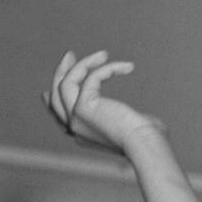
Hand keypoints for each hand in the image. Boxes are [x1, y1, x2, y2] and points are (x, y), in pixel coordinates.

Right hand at [45, 50, 162, 156]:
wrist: (146, 147)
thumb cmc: (147, 140)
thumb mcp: (130, 130)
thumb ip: (123, 121)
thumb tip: (134, 115)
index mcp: (82, 134)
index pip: (59, 113)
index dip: (54, 95)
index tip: (59, 79)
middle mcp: (74, 127)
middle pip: (56, 94)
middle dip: (61, 72)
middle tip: (70, 55)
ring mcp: (75, 117)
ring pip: (65, 83)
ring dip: (83, 65)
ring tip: (103, 54)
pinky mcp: (83, 107)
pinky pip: (92, 77)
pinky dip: (109, 69)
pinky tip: (128, 68)